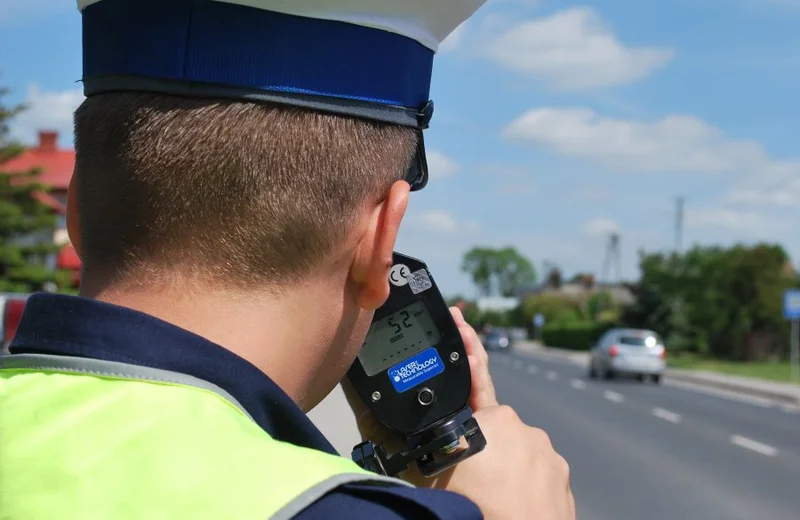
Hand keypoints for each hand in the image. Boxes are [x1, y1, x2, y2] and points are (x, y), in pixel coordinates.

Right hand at [343, 308, 575, 519]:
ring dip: (500, 464)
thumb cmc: (474, 513)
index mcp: (489, 421)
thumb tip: (376, 427)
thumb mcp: (430, 479)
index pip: (474, 374)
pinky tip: (508, 500)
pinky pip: (533, 469)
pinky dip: (520, 480)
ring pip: (514, 450)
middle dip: (477, 439)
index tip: (460, 317)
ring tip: (487, 495)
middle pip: (490, 425)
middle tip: (464, 471)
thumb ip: (416, 448)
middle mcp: (521, 428)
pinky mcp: (560, 475)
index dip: (465, 345)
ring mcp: (545, 451)